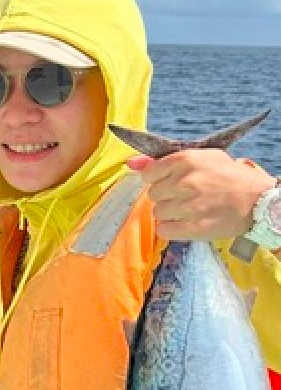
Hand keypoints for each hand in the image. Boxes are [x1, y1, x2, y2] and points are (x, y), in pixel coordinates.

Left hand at [127, 151, 274, 240]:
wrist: (259, 200)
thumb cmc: (229, 176)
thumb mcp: (201, 158)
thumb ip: (161, 160)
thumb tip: (130, 163)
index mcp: (185, 160)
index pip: (149, 174)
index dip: (159, 180)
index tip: (172, 183)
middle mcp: (185, 182)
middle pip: (153, 195)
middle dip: (167, 197)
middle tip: (186, 197)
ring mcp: (189, 206)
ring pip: (158, 213)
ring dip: (170, 214)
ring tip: (190, 210)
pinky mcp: (195, 227)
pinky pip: (164, 230)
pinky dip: (172, 229)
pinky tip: (186, 223)